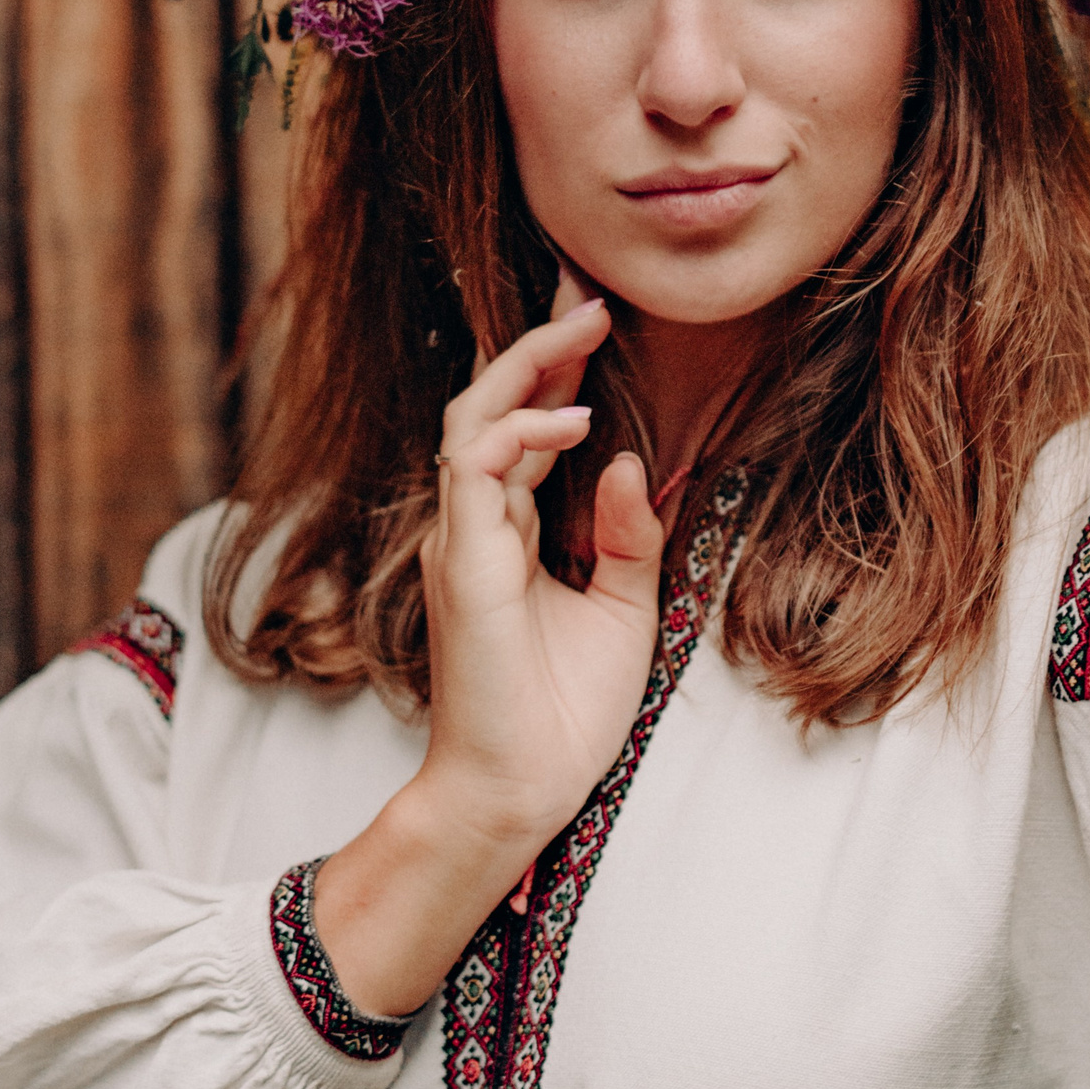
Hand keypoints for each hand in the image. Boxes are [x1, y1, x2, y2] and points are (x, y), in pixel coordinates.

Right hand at [413, 276, 667, 858]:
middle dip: (539, 344)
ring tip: (584, 327)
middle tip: (592, 296)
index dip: (554, 369)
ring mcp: (462, 540)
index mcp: (508, 532)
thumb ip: (627, 536)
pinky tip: (573, 421)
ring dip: (527, 367)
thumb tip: (623, 457)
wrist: (522, 792)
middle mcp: (476, 525)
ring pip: (471, 419)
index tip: (599, 315)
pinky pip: (474, 470)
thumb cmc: (565, 715)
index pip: (522, 428)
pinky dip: (520, 433)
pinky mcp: (463, 565)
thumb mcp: (623, 611)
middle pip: (490, 405)